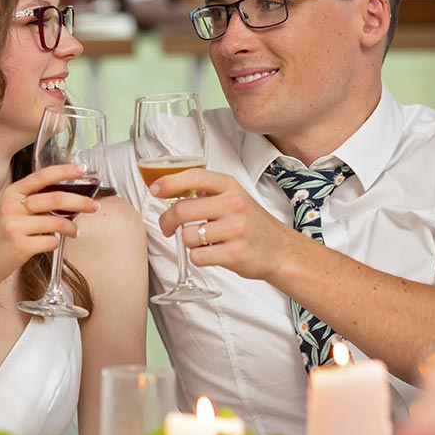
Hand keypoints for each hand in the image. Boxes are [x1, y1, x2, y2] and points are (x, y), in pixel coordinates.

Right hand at [0, 163, 99, 287]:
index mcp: (9, 193)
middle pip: (55, 198)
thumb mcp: (6, 210)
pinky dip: (56, 243)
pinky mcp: (21, 246)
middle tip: (94, 206)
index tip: (81, 169)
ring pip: (57, 222)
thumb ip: (28, 201)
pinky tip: (51, 244)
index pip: (41, 176)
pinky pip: (51, 241)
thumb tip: (64, 196)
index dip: (64, 171)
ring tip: (74, 232)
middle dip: (80, 201)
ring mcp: (15, 227)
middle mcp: (11, 207)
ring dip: (71, 228)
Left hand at [151, 169, 293, 281]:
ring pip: (187, 236)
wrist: (280, 250)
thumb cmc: (250, 223)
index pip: (194, 177)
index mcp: (230, 187)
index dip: (169, 183)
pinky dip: (198, 257)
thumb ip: (205, 190)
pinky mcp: (234, 254)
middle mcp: (233, 205)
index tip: (154, 190)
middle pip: (182, 210)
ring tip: (202, 241)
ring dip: (187, 242)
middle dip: (167, 221)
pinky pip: (197, 256)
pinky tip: (211, 253)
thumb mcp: (232, 197)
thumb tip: (167, 186)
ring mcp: (235, 229)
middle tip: (167, 227)